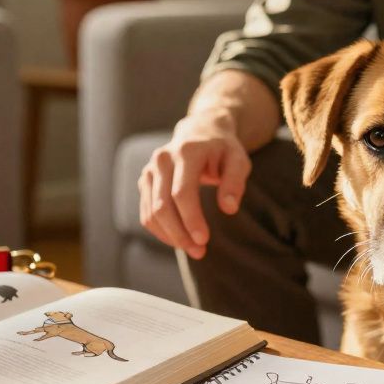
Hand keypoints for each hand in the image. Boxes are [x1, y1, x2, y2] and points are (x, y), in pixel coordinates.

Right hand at [138, 111, 251, 258]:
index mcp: (186, 151)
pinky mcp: (145, 180)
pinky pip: (146, 212)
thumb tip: (229, 209)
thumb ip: (235, 182)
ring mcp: (150, 170)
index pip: (182, 192)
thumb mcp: (238, 160)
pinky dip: (161, 231)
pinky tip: (180, 239)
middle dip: (179, 234)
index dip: (191, 219)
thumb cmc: (223, 150)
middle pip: (162, 206)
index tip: (204, 240)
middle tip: (199, 251)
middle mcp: (162, 159)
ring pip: (150, 212)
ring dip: (170, 236)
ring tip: (193, 249)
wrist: (200, 132)